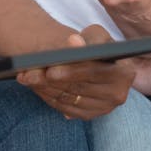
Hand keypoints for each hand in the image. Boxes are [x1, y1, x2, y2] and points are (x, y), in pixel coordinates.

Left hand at [16, 25, 134, 117]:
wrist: (94, 61)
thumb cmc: (94, 43)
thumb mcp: (95, 35)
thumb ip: (86, 37)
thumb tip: (74, 42)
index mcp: (124, 72)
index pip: (93, 72)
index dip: (71, 71)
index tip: (49, 69)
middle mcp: (117, 94)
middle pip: (78, 88)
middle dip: (49, 81)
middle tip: (26, 73)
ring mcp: (104, 108)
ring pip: (68, 99)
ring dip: (43, 89)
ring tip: (25, 77)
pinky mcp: (90, 115)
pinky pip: (65, 108)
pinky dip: (47, 97)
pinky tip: (35, 86)